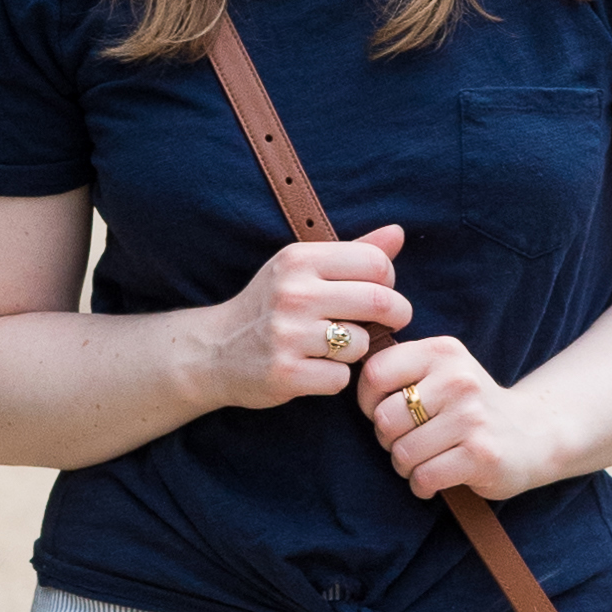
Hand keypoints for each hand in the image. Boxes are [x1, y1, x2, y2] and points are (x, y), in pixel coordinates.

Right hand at [198, 227, 408, 412]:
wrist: (214, 350)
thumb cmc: (270, 305)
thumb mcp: (302, 268)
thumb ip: (353, 251)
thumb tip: (397, 232)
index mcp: (299, 259)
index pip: (375, 263)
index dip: (389, 280)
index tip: (381, 292)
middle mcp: (293, 292)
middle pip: (379, 302)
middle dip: (396, 314)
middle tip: (391, 321)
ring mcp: (287, 334)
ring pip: (361, 344)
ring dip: (357, 350)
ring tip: (335, 346)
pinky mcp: (285, 373)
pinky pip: (340, 378)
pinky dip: (334, 378)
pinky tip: (315, 369)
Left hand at [354, 331, 548, 503]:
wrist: (534, 434)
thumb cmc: (470, 407)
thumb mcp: (442, 371)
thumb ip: (402, 370)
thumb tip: (344, 373)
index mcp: (442, 352)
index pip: (375, 373)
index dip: (367, 400)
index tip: (384, 411)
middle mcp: (458, 379)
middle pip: (385, 419)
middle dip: (388, 439)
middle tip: (411, 441)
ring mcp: (472, 417)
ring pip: (403, 452)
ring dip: (406, 466)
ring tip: (426, 460)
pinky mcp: (481, 454)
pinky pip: (424, 477)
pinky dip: (422, 485)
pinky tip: (437, 479)